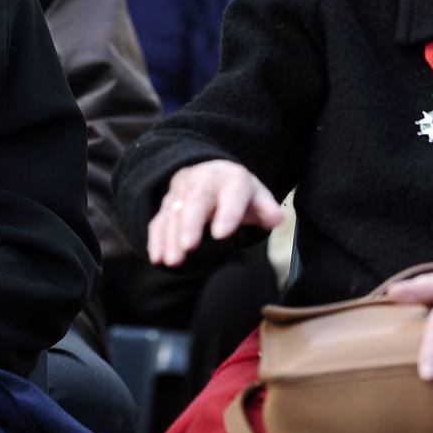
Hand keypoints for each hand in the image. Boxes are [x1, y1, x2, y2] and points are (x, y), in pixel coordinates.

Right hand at [148, 159, 282, 267]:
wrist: (210, 172)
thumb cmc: (237, 192)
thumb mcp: (257, 195)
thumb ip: (266, 209)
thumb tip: (277, 218)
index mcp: (231, 180)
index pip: (231, 195)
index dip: (227, 213)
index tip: (222, 234)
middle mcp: (203, 183)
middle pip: (196, 201)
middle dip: (190, 224)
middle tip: (189, 246)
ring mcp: (182, 193)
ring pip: (174, 213)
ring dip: (171, 237)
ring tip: (173, 261)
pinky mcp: (167, 206)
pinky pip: (159, 221)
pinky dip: (156, 239)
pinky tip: (157, 257)